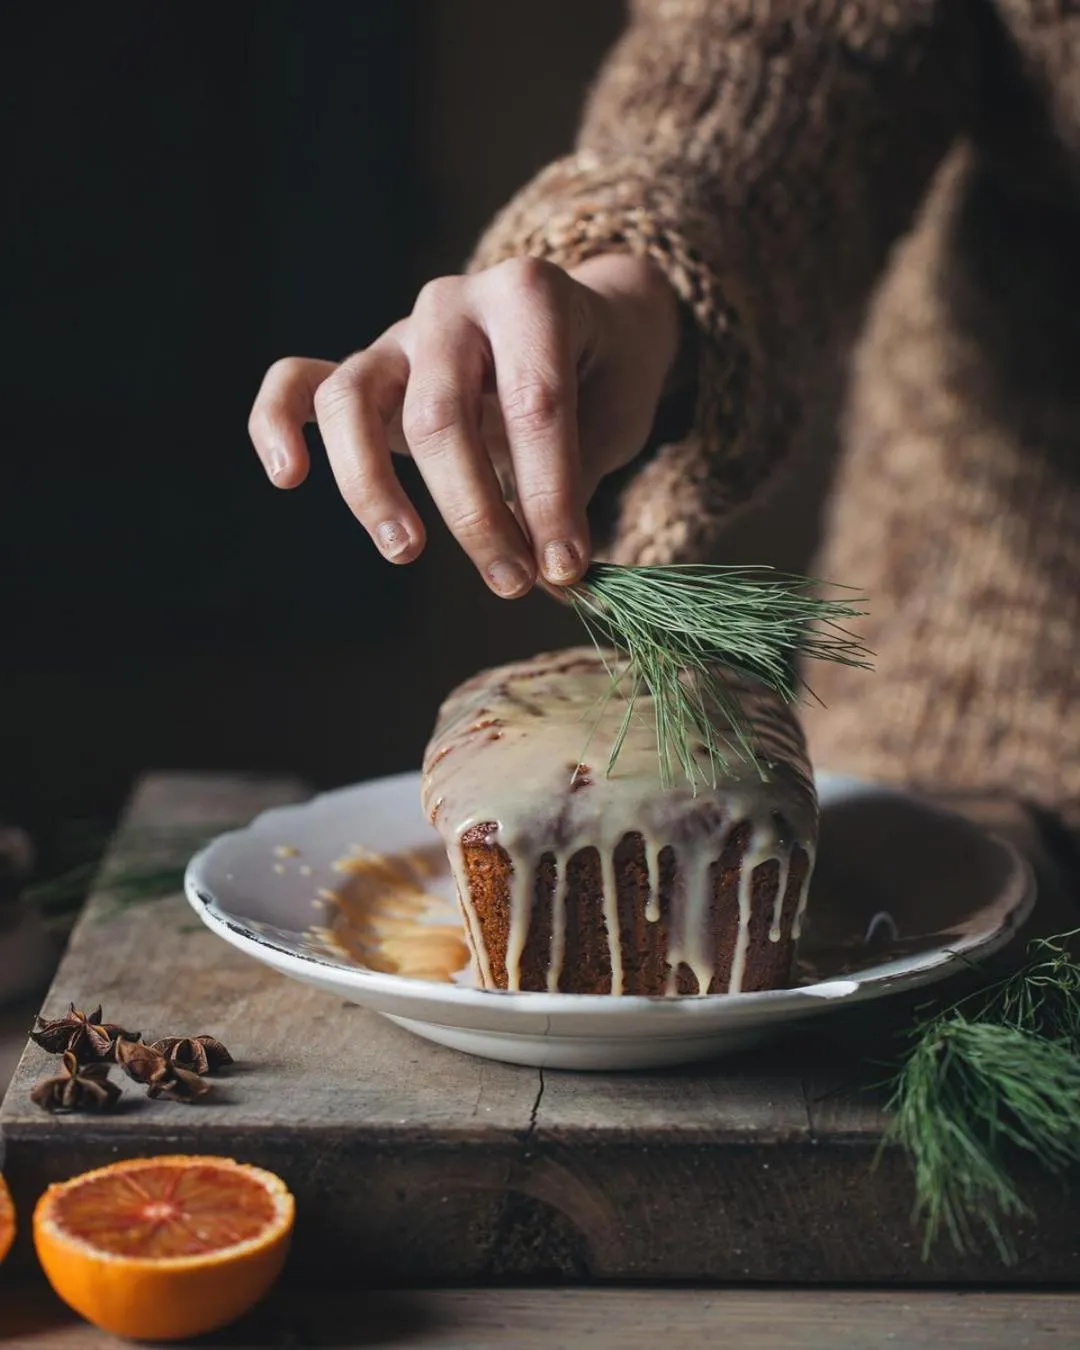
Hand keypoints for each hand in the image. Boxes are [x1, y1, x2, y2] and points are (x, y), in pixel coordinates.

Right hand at [248, 254, 678, 595]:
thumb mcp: (615, 419)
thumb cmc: (601, 376)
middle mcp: (453, 304)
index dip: (548, 496)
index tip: (565, 567)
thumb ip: (577, 485)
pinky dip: (276, 423)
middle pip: (440, 413)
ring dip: (372, 487)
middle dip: (475, 513)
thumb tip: (550, 575)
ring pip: (353, 400)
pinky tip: (287, 475)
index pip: (532, 405)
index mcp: (531, 297)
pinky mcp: (362, 365)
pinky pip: (296, 382)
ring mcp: (398, 332)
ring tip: (407, 552)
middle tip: (511, 582)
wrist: (583, 325)